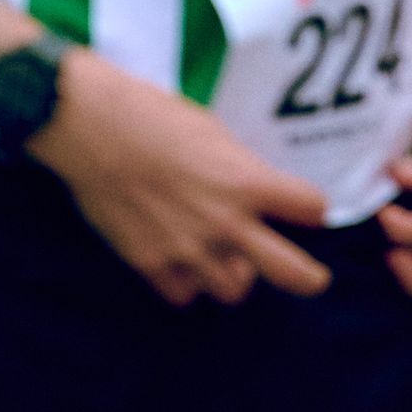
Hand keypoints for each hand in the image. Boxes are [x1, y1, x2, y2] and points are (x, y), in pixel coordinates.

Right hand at [32, 48, 330, 307]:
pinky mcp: (151, 264)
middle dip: (308, 278)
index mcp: (248, 182)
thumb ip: (239, 170)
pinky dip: (188, 283)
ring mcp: (189, 250)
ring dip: (235, 275)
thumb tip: (251, 190)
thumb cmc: (156, 117)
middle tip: (316, 279)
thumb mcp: (214, 133)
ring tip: (226, 258)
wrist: (95, 130)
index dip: (312, 207)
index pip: (309, 206)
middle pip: (289, 271)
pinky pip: (185, 295)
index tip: (309, 208)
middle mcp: (226, 223)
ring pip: (234, 290)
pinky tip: (183, 262)